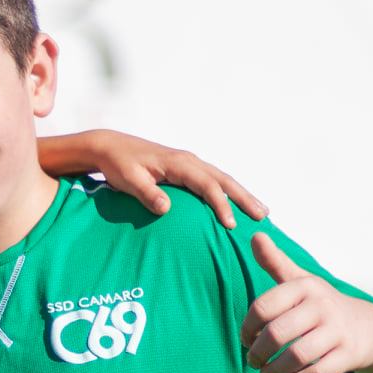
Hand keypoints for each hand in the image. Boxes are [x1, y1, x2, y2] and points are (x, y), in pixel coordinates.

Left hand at [74, 130, 266, 226]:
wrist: (110, 147)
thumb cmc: (118, 165)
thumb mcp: (128, 180)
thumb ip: (147, 193)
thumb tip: (165, 208)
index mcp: (178, 163)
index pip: (206, 185)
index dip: (220, 204)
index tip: (231, 224)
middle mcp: (189, 161)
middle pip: (223, 180)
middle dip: (244, 197)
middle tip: (263, 216)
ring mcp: (189, 164)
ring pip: (221, 179)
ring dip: (241, 194)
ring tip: (261, 211)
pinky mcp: (185, 169)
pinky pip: (212, 181)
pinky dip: (227, 191)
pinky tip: (236, 204)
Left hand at [240, 234, 372, 372]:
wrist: (369, 327)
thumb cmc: (321, 304)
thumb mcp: (300, 281)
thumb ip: (274, 261)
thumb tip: (255, 234)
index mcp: (306, 286)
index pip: (263, 307)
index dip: (247, 327)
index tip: (246, 339)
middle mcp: (323, 306)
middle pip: (277, 334)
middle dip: (258, 352)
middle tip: (253, 361)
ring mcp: (338, 331)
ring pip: (296, 356)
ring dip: (273, 370)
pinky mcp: (349, 355)